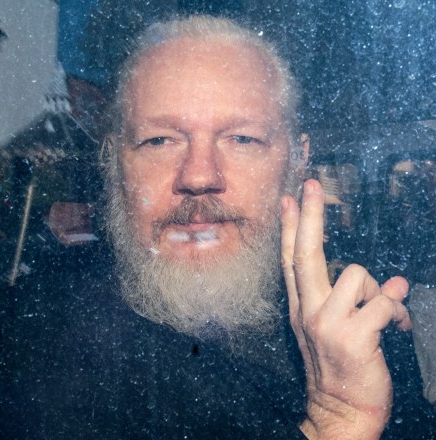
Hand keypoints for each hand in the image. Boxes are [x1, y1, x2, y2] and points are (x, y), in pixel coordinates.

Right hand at [281, 179, 410, 439]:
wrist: (338, 412)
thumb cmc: (335, 367)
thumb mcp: (326, 329)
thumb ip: (346, 299)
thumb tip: (382, 277)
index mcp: (301, 306)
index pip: (291, 259)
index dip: (291, 226)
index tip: (290, 198)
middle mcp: (308, 310)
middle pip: (306, 253)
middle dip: (309, 216)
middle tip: (312, 186)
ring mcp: (328, 324)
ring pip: (357, 274)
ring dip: (378, 290)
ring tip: (383, 311)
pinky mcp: (353, 338)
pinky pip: (384, 304)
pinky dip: (398, 310)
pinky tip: (399, 324)